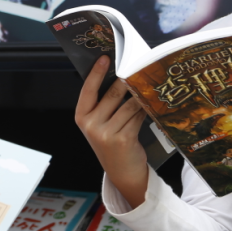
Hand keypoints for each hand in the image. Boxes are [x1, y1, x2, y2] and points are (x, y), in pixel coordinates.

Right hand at [74, 56, 148, 208]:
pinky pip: (137, 116)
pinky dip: (145, 108)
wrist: (122, 172)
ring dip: (140, 95)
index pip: (87, 90)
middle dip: (126, 80)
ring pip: (128, 104)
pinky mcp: (123, 138)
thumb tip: (122, 77)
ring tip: (148, 85)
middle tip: (136, 67)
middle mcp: (91, 125)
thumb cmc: (112, 143)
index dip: (96, 72)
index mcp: (81, 117)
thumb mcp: (100, 124)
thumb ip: (105, 104)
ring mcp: (106, 133)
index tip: (105, 58)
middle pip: (112, 94)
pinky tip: (150, 104)